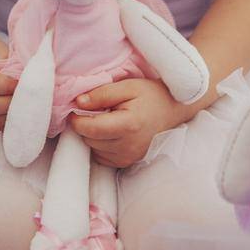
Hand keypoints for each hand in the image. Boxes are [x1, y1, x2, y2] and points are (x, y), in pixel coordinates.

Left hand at [67, 79, 188, 168]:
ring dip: (93, 135)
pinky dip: (100, 144)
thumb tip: (78, 103)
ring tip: (106, 120)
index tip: (77, 107)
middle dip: (85, 125)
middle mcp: (128, 146)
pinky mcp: (127, 162)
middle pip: (89, 139)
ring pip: (93, 148)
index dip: (76, 119)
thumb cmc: (151, 96)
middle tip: (96, 110)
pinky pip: (101, 156)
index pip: (89, 129)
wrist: (173, 111)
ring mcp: (128, 157)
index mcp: (128, 125)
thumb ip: (102, 94)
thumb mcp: (128, 86)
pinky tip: (111, 131)